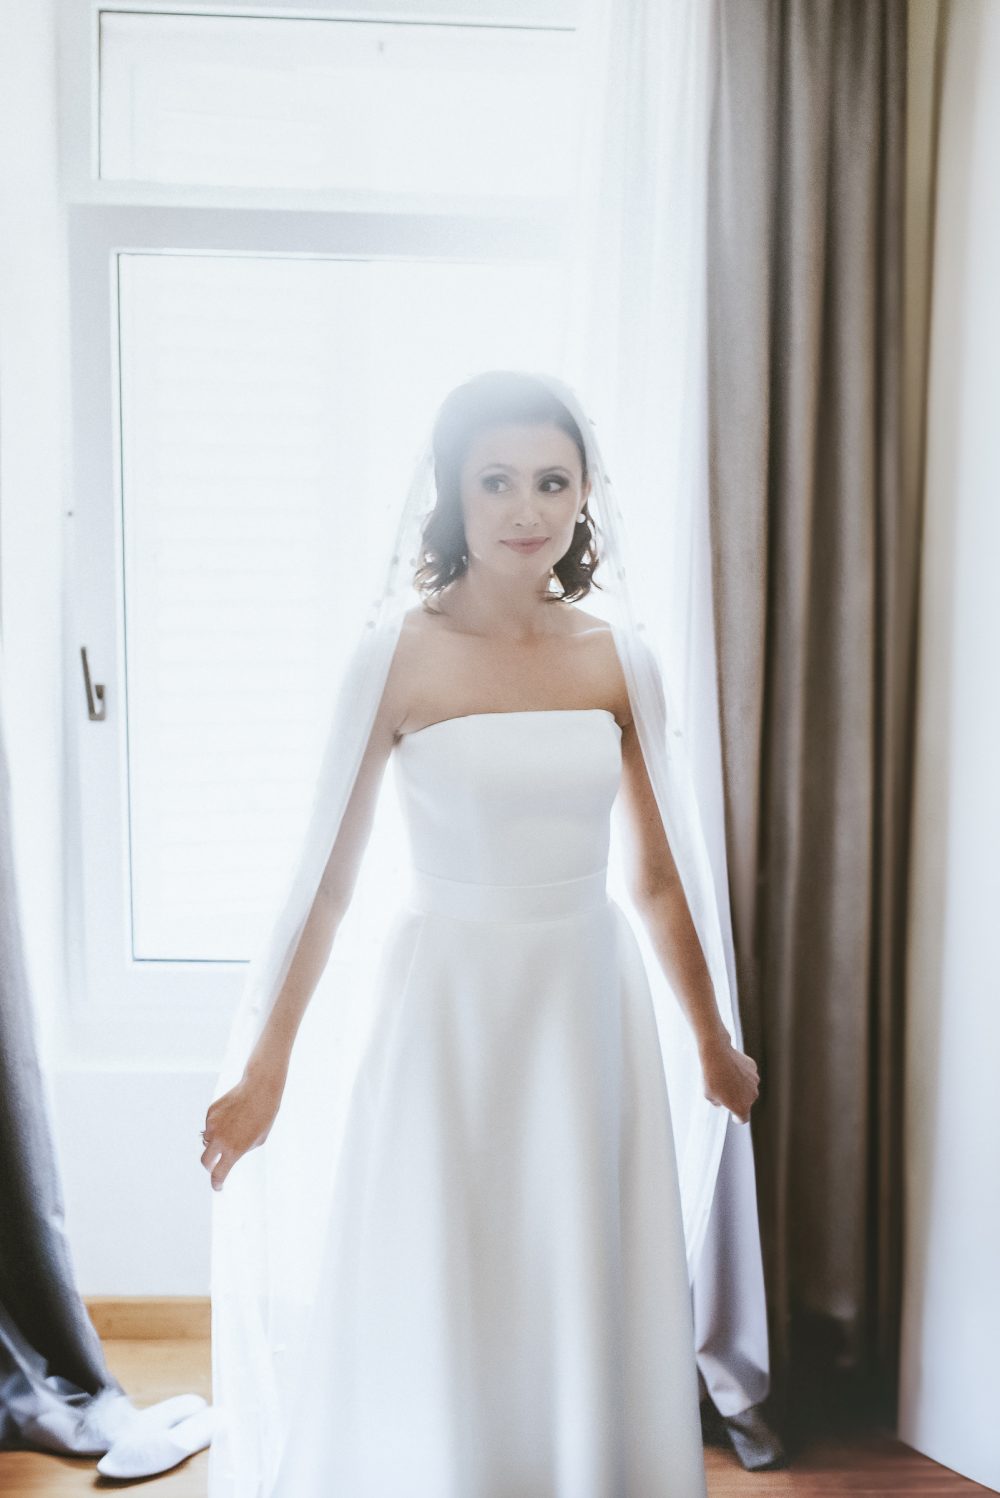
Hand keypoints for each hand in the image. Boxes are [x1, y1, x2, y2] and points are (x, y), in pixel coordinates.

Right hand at [200, 1062, 286, 1191]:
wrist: (259, 1090)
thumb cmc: (263, 1116)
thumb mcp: (257, 1141)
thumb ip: (240, 1150)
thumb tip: (226, 1154)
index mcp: (233, 1150)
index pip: (218, 1175)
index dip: (217, 1183)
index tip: (218, 1186)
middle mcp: (219, 1139)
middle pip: (205, 1161)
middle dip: (209, 1166)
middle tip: (215, 1165)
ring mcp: (212, 1125)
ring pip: (207, 1140)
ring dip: (214, 1141)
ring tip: (232, 1129)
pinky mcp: (210, 1113)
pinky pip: (209, 1125)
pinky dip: (216, 1126)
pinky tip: (230, 1116)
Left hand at [698, 1031, 759, 1123]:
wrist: (717, 1054)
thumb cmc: (711, 1077)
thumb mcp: (708, 1095)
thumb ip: (717, 1102)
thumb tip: (721, 1101)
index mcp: (741, 1107)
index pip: (743, 1119)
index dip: (737, 1118)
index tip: (733, 1115)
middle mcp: (752, 1096)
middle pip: (745, 1102)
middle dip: (737, 1098)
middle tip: (723, 1090)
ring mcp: (754, 1082)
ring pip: (747, 1087)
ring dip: (739, 1085)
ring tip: (725, 1076)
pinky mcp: (753, 1068)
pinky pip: (747, 1074)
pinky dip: (741, 1073)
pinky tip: (730, 1066)